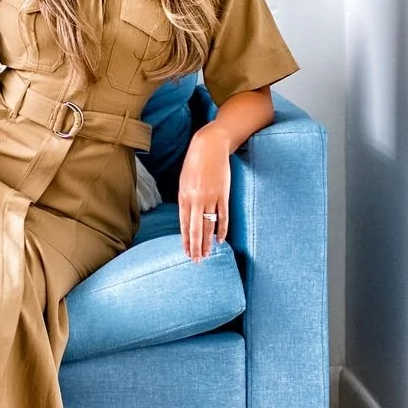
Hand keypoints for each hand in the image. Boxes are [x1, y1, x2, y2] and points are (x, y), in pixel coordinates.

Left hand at [177, 126, 230, 262]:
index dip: (186, 240)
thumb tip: (187, 216)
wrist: (209, 146)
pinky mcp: (223, 194)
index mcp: (184, 197)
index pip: (184, 224)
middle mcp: (196, 200)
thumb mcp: (184, 181)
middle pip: (196, 229)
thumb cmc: (194, 163)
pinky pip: (223, 216)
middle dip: (196, 246)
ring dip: (208, 242)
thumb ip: (186, 199)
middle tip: (196, 260)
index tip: (186, 252)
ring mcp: (210, 198)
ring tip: (208, 254)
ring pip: (209, 225)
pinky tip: (220, 240)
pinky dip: (222, 229)